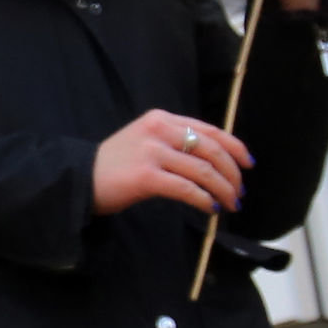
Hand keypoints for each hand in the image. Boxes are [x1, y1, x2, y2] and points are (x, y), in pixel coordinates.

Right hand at [93, 109, 252, 215]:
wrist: (79, 178)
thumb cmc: (114, 165)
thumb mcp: (144, 140)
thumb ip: (173, 142)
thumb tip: (212, 162)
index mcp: (161, 119)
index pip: (209, 130)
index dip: (235, 147)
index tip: (248, 164)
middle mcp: (158, 130)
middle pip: (211, 150)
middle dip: (232, 173)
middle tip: (240, 192)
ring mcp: (152, 152)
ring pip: (203, 170)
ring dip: (224, 189)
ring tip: (230, 203)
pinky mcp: (146, 176)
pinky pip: (187, 189)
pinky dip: (204, 200)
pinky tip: (211, 208)